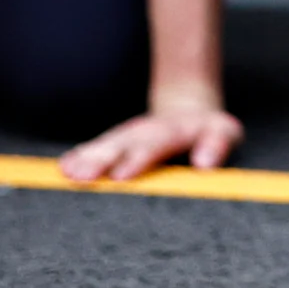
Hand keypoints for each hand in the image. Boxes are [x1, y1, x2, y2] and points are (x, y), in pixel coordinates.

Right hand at [59, 99, 245, 181]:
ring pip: (107, 146)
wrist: (191, 111)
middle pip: (123, 144)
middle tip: (83, 177)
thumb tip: (206, 162)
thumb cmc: (210, 132)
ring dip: (88, 159)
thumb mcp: (223, 132)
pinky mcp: (118, 142)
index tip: (122, 176)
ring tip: (69, 173)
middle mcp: (148, 131)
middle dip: (102, 160)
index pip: (155, 145)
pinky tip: (64, 168)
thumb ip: (217, 144)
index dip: (138, 159)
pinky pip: (98, 148)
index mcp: (175, 131)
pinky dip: (82, 157)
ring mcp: (130, 135)